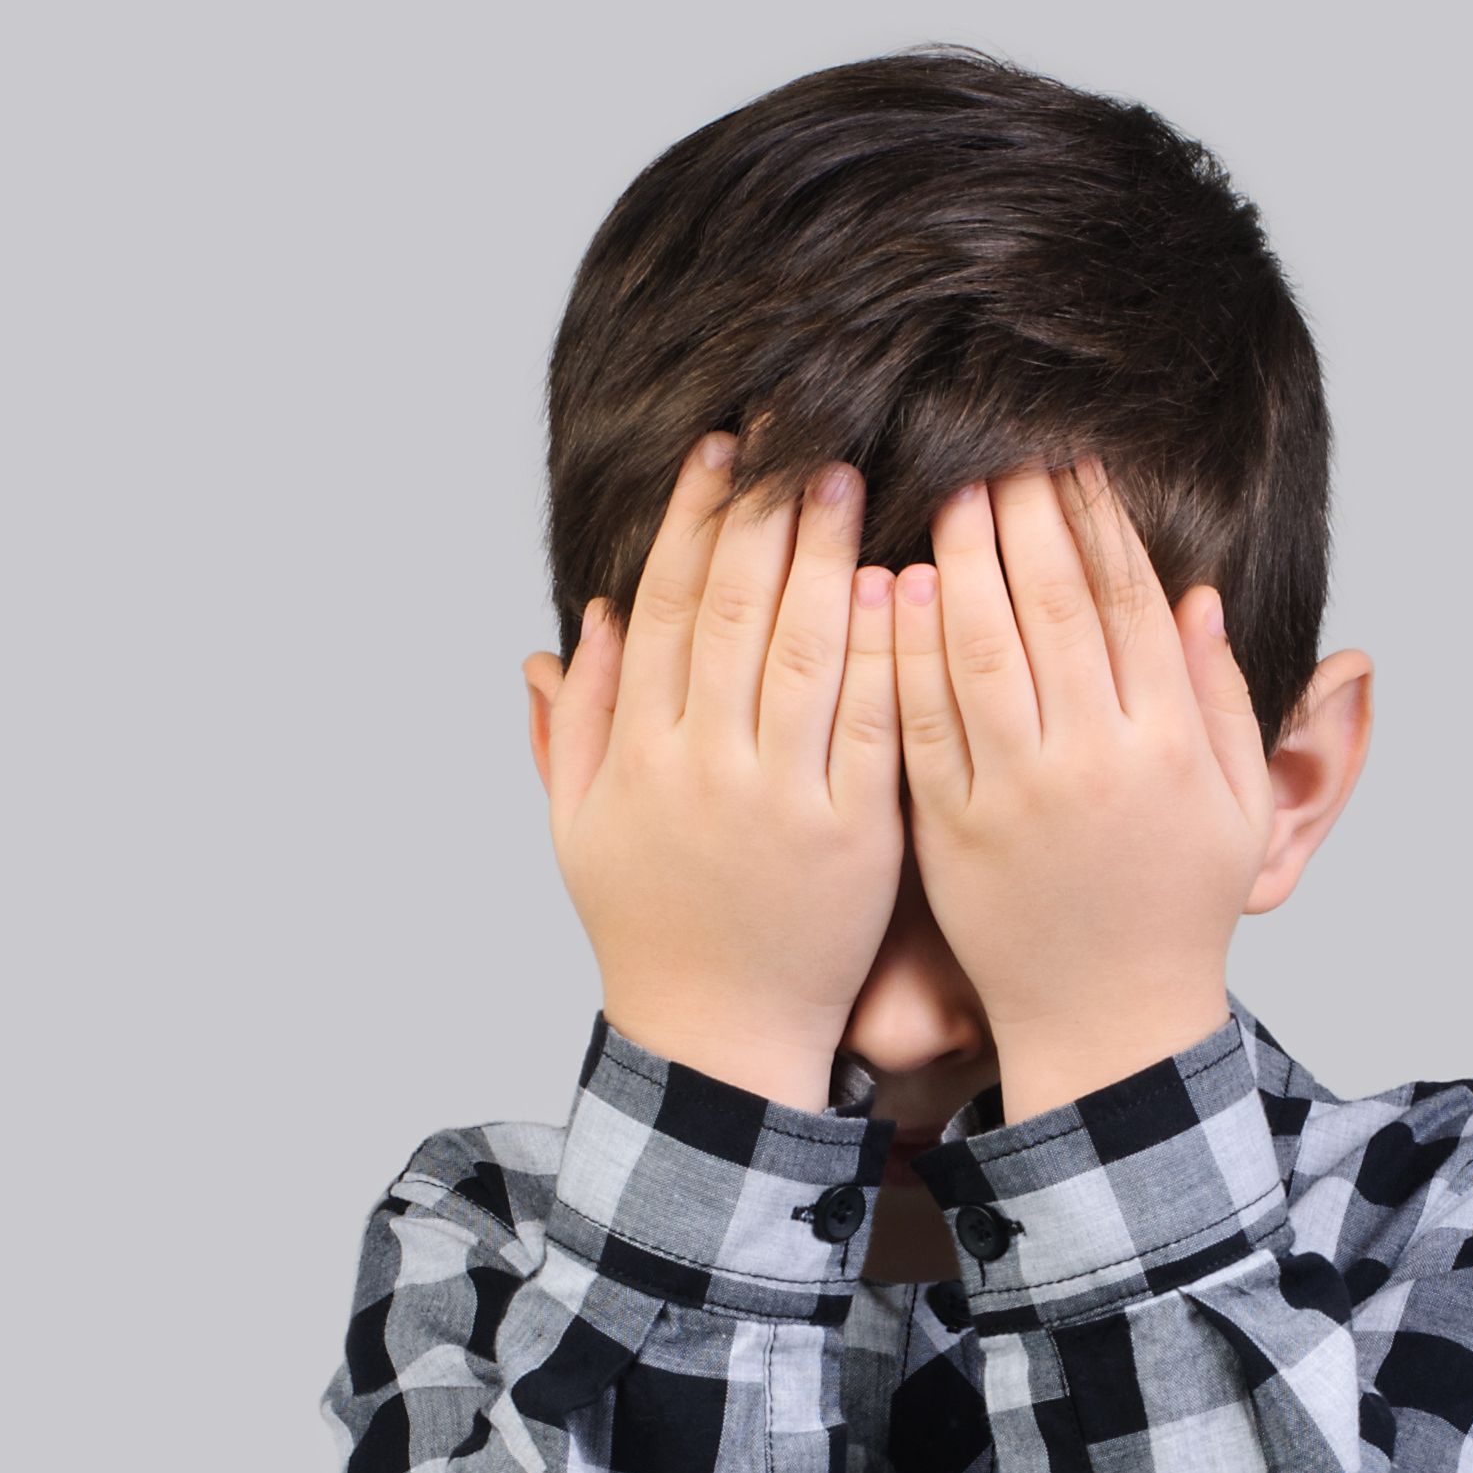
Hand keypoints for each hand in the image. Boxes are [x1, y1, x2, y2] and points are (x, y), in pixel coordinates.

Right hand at [526, 434, 906, 1107]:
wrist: (719, 1036)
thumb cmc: (650, 927)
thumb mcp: (582, 830)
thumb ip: (577, 728)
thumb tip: (573, 629)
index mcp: (639, 753)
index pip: (663, 607)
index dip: (691, 521)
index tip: (719, 452)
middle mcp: (702, 766)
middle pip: (732, 611)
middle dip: (763, 515)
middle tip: (798, 436)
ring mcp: (780, 799)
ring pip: (803, 654)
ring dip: (825, 559)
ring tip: (850, 483)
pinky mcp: (854, 834)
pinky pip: (874, 726)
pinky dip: (886, 653)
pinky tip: (900, 586)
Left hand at [891, 460, 1274, 1120]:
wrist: (1109, 1020)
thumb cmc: (1179, 908)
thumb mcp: (1239, 811)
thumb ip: (1223, 702)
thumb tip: (1200, 597)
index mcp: (1169, 748)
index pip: (1131, 602)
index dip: (1100, 521)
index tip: (1075, 461)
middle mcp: (1095, 763)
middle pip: (1054, 606)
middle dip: (1025, 515)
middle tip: (999, 450)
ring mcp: (1018, 796)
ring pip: (981, 649)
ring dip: (961, 558)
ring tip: (948, 493)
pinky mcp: (954, 828)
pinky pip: (922, 720)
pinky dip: (908, 647)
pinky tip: (898, 584)